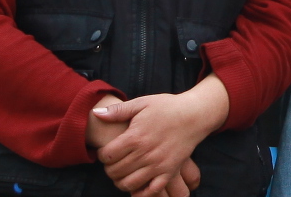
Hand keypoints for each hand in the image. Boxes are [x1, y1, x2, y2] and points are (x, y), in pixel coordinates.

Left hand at [91, 81, 226, 196]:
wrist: (195, 114)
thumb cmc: (167, 107)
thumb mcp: (142, 103)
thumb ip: (118, 111)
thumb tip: (95, 113)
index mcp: (136, 137)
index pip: (108, 155)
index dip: (102, 154)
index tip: (106, 151)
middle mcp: (146, 153)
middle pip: (115, 171)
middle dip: (109, 168)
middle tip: (113, 162)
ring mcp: (158, 165)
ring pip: (128, 184)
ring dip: (120, 181)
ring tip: (122, 172)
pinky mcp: (169, 172)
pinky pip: (150, 191)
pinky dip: (140, 192)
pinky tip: (137, 184)